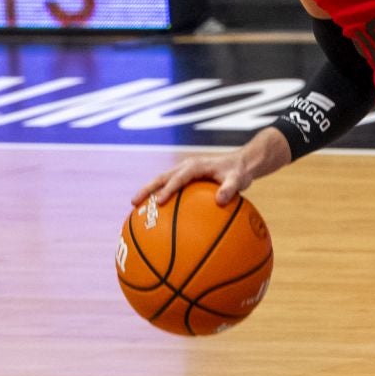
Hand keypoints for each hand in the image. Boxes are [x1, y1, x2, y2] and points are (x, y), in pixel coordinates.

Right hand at [134, 149, 258, 208]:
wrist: (240, 164)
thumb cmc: (239, 172)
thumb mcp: (238, 180)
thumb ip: (230, 189)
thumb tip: (220, 201)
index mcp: (196, 166)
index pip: (178, 177)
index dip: (168, 188)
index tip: (159, 201)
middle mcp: (186, 166)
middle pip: (162, 177)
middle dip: (147, 189)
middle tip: (134, 202)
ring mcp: (183, 171)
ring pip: (161, 181)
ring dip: (148, 192)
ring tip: (135, 207)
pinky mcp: (184, 178)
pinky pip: (169, 186)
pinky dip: (159, 195)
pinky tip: (154, 211)